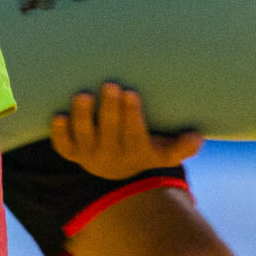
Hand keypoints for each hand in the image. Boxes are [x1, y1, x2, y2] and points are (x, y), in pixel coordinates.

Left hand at [49, 82, 202, 179]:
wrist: (114, 169)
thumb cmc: (143, 148)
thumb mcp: (164, 152)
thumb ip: (182, 147)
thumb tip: (197, 137)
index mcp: (135, 151)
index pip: (134, 133)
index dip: (132, 114)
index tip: (131, 93)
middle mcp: (110, 154)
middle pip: (109, 131)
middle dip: (110, 109)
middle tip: (110, 85)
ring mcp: (88, 153)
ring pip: (83, 136)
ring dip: (82, 116)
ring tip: (83, 96)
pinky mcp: (71, 151)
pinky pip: (63, 146)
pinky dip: (59, 133)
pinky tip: (58, 116)